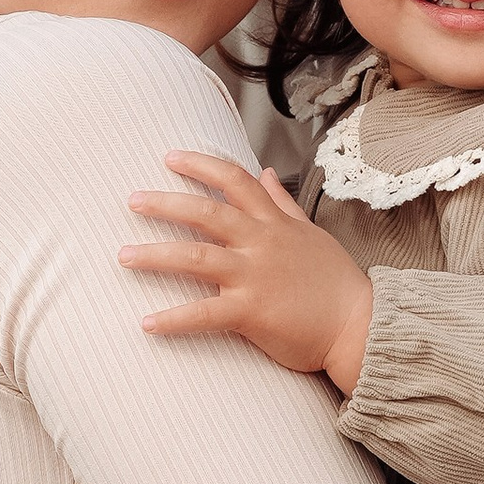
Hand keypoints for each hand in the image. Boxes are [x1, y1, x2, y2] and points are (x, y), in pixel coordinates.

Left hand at [120, 152, 377, 392]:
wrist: (360, 325)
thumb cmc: (336, 283)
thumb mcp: (310, 232)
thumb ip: (282, 203)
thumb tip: (266, 171)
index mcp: (274, 223)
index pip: (235, 179)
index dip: (200, 164)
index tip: (170, 157)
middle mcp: (261, 243)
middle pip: (205, 212)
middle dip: (164, 202)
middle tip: (131, 200)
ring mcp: (254, 276)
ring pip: (195, 258)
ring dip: (154, 255)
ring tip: (123, 256)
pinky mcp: (252, 312)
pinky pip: (204, 314)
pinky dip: (173, 319)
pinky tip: (146, 324)